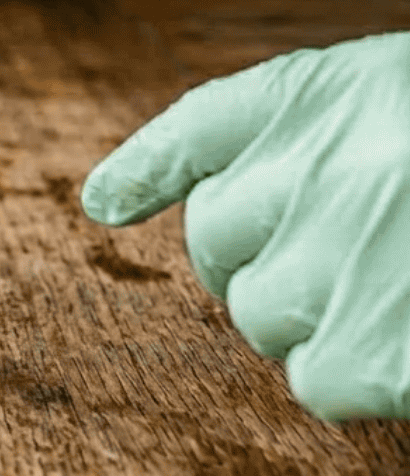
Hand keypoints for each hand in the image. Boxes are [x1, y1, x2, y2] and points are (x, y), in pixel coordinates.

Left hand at [81, 33, 409, 420]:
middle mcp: (312, 171)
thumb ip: (223, 135)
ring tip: (401, 280)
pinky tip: (408, 329)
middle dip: (276, 258)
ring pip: (263, 320)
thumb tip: (96, 202)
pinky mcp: (376, 351)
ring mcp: (343, 263)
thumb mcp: (356, 96)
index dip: (182, 177)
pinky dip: (361, 371)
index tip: (122, 202)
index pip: (194, 139)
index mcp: (313, 94)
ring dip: (318, 317)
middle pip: (220, 249)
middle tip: (375, 244)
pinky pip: (319, 380)